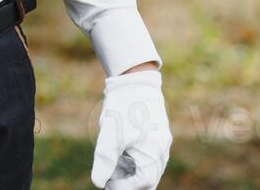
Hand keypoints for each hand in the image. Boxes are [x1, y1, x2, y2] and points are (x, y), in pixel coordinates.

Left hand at [91, 71, 170, 188]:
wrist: (134, 79)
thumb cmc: (123, 107)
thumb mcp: (110, 135)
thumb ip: (105, 161)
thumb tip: (97, 182)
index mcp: (154, 154)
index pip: (142, 183)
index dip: (123, 187)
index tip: (106, 185)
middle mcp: (161, 151)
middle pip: (146, 178)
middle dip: (127, 181)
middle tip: (108, 179)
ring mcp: (161, 143)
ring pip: (147, 168)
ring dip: (130, 171)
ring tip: (111, 163)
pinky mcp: (157, 135)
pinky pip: (148, 156)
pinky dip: (134, 159)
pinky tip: (119, 152)